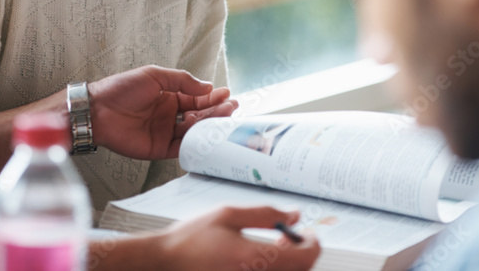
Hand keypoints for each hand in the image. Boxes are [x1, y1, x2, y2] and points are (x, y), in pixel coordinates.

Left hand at [88, 65, 236, 159]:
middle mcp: (169, 115)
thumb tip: (207, 87)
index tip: (227, 94)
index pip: (196, 98)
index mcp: (168, 96)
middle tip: (232, 108)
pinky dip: (196, 144)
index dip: (212, 97)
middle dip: (216, 111)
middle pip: (199, 115)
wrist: (97, 110)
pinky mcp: (159, 148)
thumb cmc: (122, 89)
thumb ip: (182, 81)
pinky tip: (208, 137)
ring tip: (225, 119)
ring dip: (210, 126)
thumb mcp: (155, 76)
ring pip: (194, 131)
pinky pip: (182, 148)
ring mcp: (165, 132)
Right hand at [154, 206, 319, 270]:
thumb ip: (265, 213)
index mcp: (254, 258)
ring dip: (289, 261)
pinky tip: (259, 258)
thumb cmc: (191, 239)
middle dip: (301, 251)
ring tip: (274, 244)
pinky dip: (274, 268)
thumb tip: (295, 214)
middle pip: (300, 270)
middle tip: (289, 234)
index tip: (309, 232)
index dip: (313, 243)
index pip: (305, 257)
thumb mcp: (228, 214)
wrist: (165, 262)